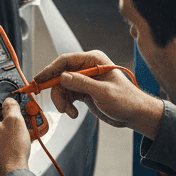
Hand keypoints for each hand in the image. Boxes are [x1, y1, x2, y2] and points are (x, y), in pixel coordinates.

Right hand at [32, 51, 162, 138]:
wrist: (135, 114)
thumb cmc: (126, 100)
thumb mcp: (103, 92)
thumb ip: (82, 84)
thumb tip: (62, 77)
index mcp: (93, 61)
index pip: (65, 61)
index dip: (50, 70)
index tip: (40, 79)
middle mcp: (87, 68)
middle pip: (61, 76)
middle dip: (57, 91)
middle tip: (59, 105)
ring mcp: (85, 80)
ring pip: (62, 87)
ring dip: (62, 101)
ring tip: (70, 112)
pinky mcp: (84, 91)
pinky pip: (68, 96)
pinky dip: (67, 105)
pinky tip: (73, 113)